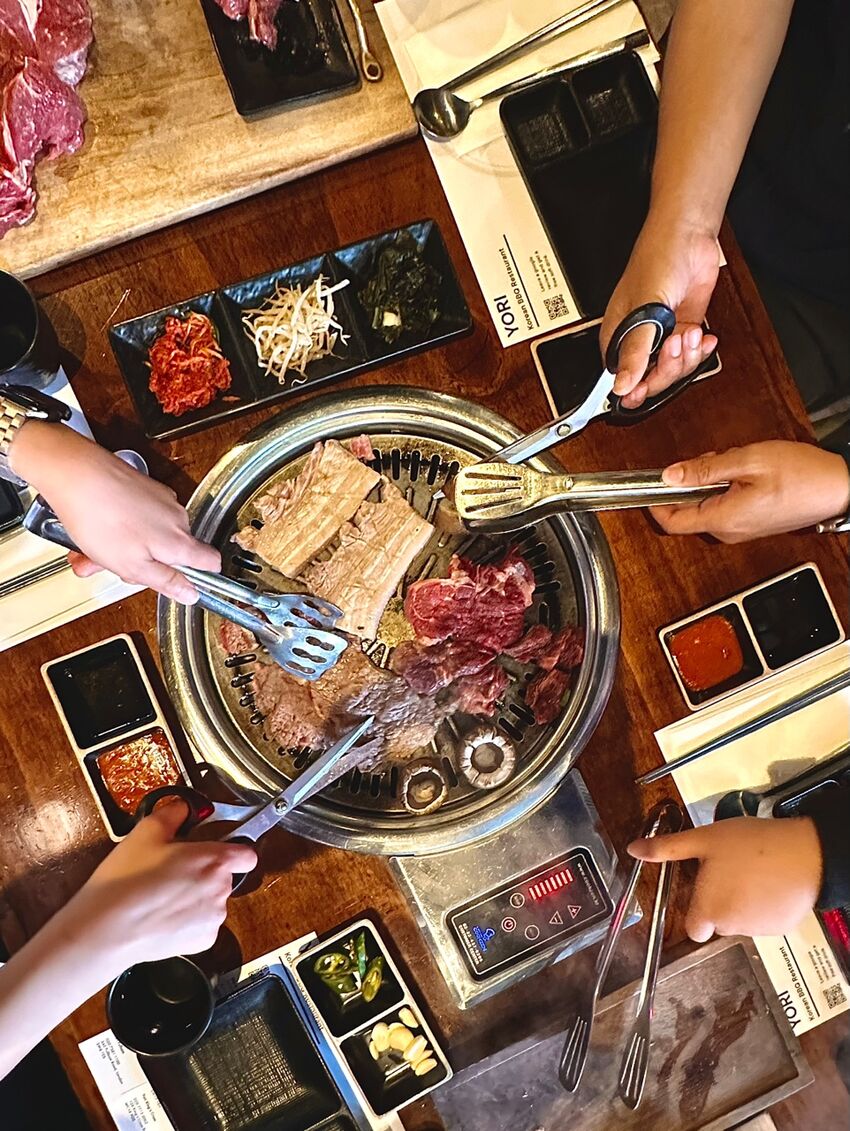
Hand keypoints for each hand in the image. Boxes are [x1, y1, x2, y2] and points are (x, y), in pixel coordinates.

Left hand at [8, 421, 218, 601]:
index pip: (211, 562)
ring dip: (125, 547)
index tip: (181, 583)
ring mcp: (161, 500)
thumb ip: (166, 581)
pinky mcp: (144, 488)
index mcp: (180, 541)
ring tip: (93, 551)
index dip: (199, 576)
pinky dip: (120, 528)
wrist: (76, 475)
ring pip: (150, 536)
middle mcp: (177, 518)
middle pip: (173, 552)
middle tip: (114, 568)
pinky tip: (96, 531)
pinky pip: (138, 518)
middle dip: (144, 564)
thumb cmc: (100, 518)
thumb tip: (190, 593)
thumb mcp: (132, 566)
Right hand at [71, 801, 256, 967]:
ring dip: (196, 898)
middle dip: (205, 872)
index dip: (234, 850)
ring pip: (212, 902)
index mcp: (215, 860)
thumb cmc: (126, 882)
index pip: (246, 854)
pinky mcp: (202, 942)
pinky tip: (163, 916)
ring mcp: (213, 919)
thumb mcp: (146, 832)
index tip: (219, 850)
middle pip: (224, 876)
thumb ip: (173, 813)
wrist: (106, 930)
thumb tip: (182, 808)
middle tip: (174, 871)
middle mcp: (221, 890)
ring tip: (163, 895)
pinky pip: (202, 925)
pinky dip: (188, 922)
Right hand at [601, 218, 719, 407]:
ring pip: (673, 370)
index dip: (634, 389)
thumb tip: (623, 384)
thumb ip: (635, 350)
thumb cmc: (657, 259)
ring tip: (690, 331)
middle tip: (676, 344)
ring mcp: (662, 336)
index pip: (621, 379)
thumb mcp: (645, 309)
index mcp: (617, 337)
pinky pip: (690, 355)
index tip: (644, 392)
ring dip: (686, 357)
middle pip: (651, 379)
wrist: (689, 236)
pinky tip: (704, 337)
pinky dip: (700, 351)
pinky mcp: (683, 329)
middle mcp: (638, 340)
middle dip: (668, 368)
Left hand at [629, 817, 822, 940]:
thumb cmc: (749, 845)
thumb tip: (633, 849)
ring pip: (741, 921)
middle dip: (721, 901)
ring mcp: (760, 932)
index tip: (705, 888)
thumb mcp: (704, 840)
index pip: (693, 928)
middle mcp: (732, 929)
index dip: (696, 909)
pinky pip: (766, 920)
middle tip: (731, 870)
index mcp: (709, 911)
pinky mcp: (783, 929)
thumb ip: (667, 848)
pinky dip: (766, 906)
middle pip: (717, 922)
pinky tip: (772, 882)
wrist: (806, 853)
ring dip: (743, 903)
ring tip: (754, 872)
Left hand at [650, 440, 849, 541]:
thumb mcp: (747, 461)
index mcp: (723, 519)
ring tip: (733, 463)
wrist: (839, 488)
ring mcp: (740, 530)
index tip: (647, 484)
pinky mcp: (749, 524)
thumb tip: (669, 475)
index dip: (653, 502)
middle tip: (710, 460)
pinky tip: (743, 472)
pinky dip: (723, 487)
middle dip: (689, 481)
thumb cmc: (802, 474)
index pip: (671, 522)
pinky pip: (722, 505)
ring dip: (709, 481)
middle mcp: (728, 531)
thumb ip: (704, 469)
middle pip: (687, 509)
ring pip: (705, 505)